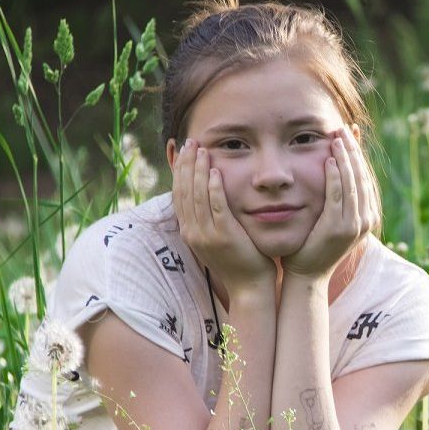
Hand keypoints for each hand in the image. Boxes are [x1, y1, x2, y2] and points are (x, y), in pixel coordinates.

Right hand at [172, 138, 277, 294]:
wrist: (249, 287)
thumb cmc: (238, 261)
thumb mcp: (217, 238)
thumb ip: (210, 218)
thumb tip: (207, 196)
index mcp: (189, 231)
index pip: (178, 195)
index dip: (179, 171)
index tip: (183, 151)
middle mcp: (192, 232)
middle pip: (184, 191)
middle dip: (186, 164)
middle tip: (191, 142)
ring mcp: (207, 235)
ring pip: (197, 196)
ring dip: (198, 170)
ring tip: (202, 149)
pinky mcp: (224, 236)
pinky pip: (216, 207)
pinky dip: (214, 188)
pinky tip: (215, 171)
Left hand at [281, 125, 376, 279]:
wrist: (306, 274)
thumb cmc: (313, 245)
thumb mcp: (330, 218)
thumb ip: (336, 197)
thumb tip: (334, 170)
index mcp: (367, 215)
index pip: (365, 176)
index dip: (358, 153)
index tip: (350, 133)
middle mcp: (366, 219)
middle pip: (362, 176)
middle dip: (353, 150)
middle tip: (343, 128)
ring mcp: (354, 225)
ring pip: (352, 183)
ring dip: (344, 158)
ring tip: (337, 138)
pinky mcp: (338, 227)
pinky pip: (338, 196)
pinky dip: (334, 176)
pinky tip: (329, 161)